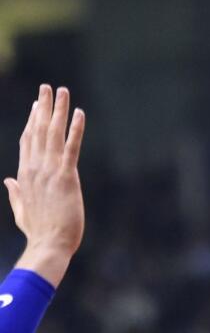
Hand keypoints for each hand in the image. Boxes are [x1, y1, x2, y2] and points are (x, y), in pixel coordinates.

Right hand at [6, 86, 85, 286]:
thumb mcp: (21, 208)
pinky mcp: (66, 177)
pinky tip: (79, 113)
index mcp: (25, 175)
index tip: (36, 104)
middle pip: (37, 131)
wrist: (49, 245)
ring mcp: (49, 171)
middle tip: (47, 87)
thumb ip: (15, 191)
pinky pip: (71, 148)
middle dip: (43, 107)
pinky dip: (76, 129)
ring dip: (58, 111)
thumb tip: (8, 179)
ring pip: (53, 134)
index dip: (31, 121)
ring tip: (62, 91)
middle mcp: (35, 169)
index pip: (27, 141)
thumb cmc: (39, 230)